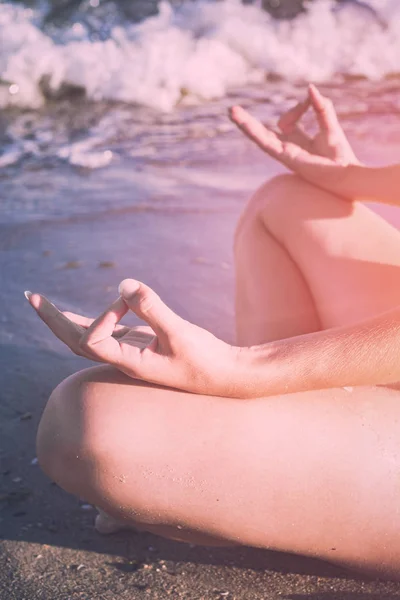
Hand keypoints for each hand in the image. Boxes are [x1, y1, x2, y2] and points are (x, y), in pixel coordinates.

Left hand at [26, 280, 242, 397]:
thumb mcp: (181, 334)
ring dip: (66, 320)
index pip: (92, 341)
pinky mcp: (143, 345)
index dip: (100, 317)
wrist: (226, 377)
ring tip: (43, 304)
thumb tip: (123, 284)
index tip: (127, 300)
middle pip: (75, 342)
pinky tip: (86, 313)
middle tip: (30, 296)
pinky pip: (110, 332)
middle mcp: (124, 360)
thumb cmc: (206, 362)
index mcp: (129, 364)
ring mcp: (132, 353)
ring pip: (90, 338)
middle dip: (53, 319)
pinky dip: (95, 319)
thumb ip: (153, 309)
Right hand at [229, 84, 359, 195]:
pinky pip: (265, 142)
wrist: (344, 176)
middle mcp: (287, 148)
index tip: (311, 100)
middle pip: (263, 132)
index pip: (288, 119)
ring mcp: (283, 153)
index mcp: (298, 141)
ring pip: (259, 137)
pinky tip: (242, 120)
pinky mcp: (284, 156)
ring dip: (245, 124)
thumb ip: (321, 108)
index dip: (299, 106)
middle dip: (248, 121)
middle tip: (232, 110)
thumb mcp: (330, 125)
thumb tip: (310, 88)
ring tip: (231, 112)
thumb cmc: (340, 156)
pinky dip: (253, 130)